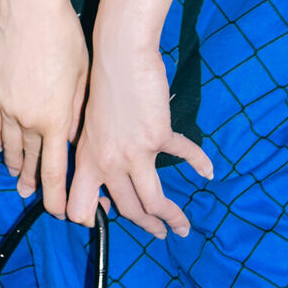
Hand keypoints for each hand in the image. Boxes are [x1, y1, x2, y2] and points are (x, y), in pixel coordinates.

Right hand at [0, 0, 88, 217]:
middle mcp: (27, 119)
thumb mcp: (84, 79)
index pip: (53, 172)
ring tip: (17, 175)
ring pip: (7, 148)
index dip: (55, 197)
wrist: (32, 12)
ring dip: (14, 164)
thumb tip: (72, 140)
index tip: (60, 213)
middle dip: (32, 184)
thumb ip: (78, 115)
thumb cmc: (67, 40)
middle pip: (28, 163)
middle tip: (34, 196)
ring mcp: (5, 107)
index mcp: (56, 119)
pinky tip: (0, 146)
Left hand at [67, 38, 212, 239]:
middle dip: (147, 226)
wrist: (119, 55)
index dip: (93, 218)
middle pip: (128, 210)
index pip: (79, 207)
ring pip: (154, 202)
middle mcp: (107, 162)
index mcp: (86, 160)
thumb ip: (92, 150)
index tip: (112, 215)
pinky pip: (184, 155)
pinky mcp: (157, 136)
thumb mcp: (87, 123)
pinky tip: (207, 170)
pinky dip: (199, 163)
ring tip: (182, 226)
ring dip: (171, 218)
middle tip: (160, 232)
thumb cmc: (103, 83)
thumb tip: (105, 173)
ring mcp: (133, 152)